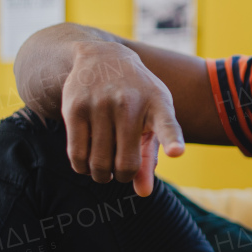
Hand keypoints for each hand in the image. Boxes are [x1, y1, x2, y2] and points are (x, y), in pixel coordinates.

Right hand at [59, 38, 184, 195]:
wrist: (102, 58)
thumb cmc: (135, 98)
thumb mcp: (151, 119)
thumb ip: (150, 157)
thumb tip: (143, 193)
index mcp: (158, 105)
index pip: (168, 125)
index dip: (172, 141)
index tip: (176, 152)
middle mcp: (130, 103)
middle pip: (125, 165)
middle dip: (123, 176)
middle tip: (121, 171)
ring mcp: (101, 104)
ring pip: (99, 164)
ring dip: (101, 175)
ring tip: (104, 168)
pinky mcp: (75, 108)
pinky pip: (77, 155)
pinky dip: (82, 167)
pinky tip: (87, 163)